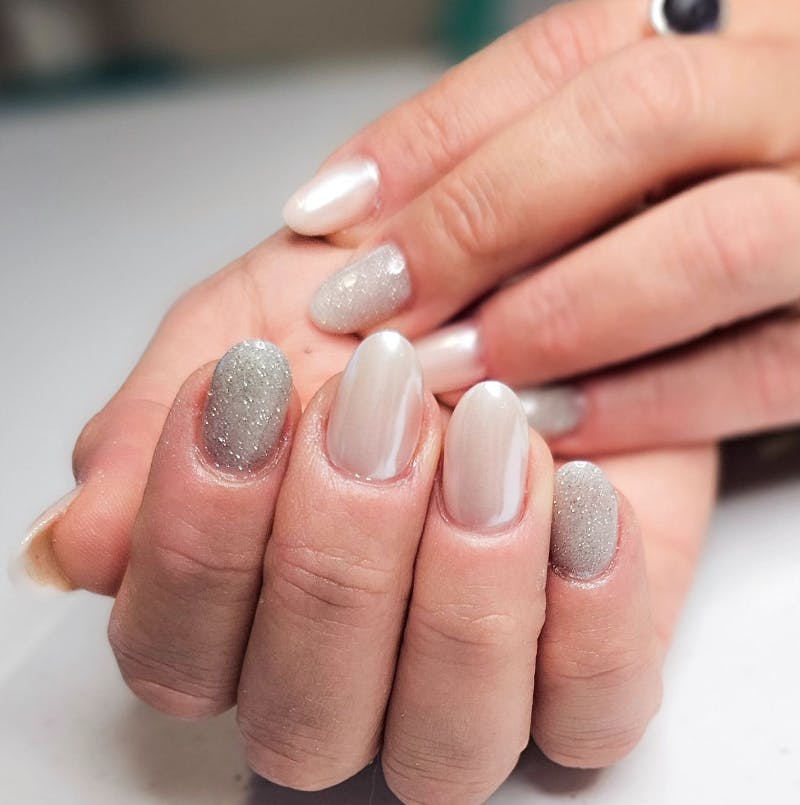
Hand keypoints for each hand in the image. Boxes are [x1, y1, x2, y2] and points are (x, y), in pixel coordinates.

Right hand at [102, 327, 714, 802]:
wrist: (525, 274)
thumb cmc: (387, 302)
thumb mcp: (252, 315)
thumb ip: (160, 427)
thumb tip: (82, 544)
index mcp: (244, 601)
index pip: (177, 650)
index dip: (202, 535)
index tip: (252, 384)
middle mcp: (349, 666)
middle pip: (303, 722)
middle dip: (337, 555)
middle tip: (376, 401)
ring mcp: (472, 683)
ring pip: (444, 748)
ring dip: (462, 586)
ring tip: (489, 429)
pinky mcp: (587, 670)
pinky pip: (591, 714)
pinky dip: (590, 607)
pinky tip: (585, 488)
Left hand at [285, 0, 799, 453]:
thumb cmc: (689, 200)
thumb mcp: (611, 149)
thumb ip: (514, 160)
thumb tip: (358, 218)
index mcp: (722, 31)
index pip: (563, 54)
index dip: (429, 137)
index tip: (323, 213)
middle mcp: (793, 98)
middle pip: (637, 120)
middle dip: (480, 218)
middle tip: (372, 302)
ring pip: (711, 242)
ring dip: (555, 315)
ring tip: (443, 369)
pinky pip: (761, 369)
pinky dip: (640, 403)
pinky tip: (543, 422)